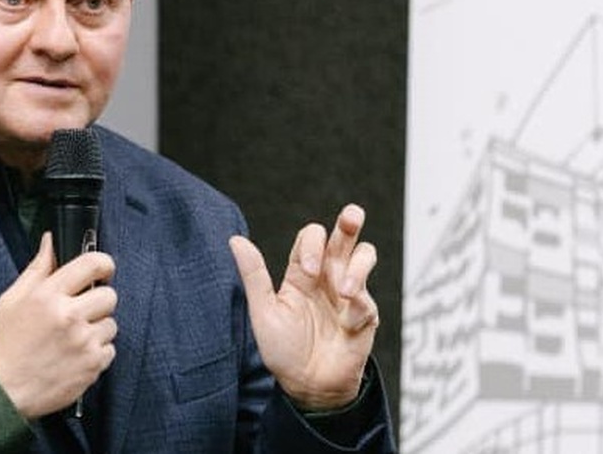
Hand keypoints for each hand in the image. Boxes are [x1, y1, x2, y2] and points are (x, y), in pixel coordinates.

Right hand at [0, 232, 117, 418]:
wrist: (3, 391)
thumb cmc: (5, 344)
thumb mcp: (11, 300)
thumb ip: (37, 269)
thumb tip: (50, 241)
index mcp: (47, 295)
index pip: (91, 264)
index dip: (103, 263)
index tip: (103, 269)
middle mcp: (69, 316)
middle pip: (109, 295)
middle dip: (98, 300)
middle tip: (82, 310)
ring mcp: (83, 343)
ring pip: (111, 324)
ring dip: (97, 328)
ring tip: (74, 337)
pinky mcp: (92, 366)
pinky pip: (110, 349)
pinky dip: (97, 352)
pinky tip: (76, 355)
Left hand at [228, 204, 378, 410]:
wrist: (308, 386)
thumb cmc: (283, 350)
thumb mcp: (264, 312)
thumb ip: (254, 275)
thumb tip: (235, 239)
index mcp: (301, 273)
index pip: (311, 238)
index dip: (311, 244)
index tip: (307, 272)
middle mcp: (326, 277)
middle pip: (343, 237)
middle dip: (349, 222)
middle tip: (351, 216)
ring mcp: (348, 293)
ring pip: (365, 257)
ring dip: (359, 265)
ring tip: (344, 290)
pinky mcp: (364, 314)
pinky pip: (368, 298)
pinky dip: (358, 305)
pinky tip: (346, 321)